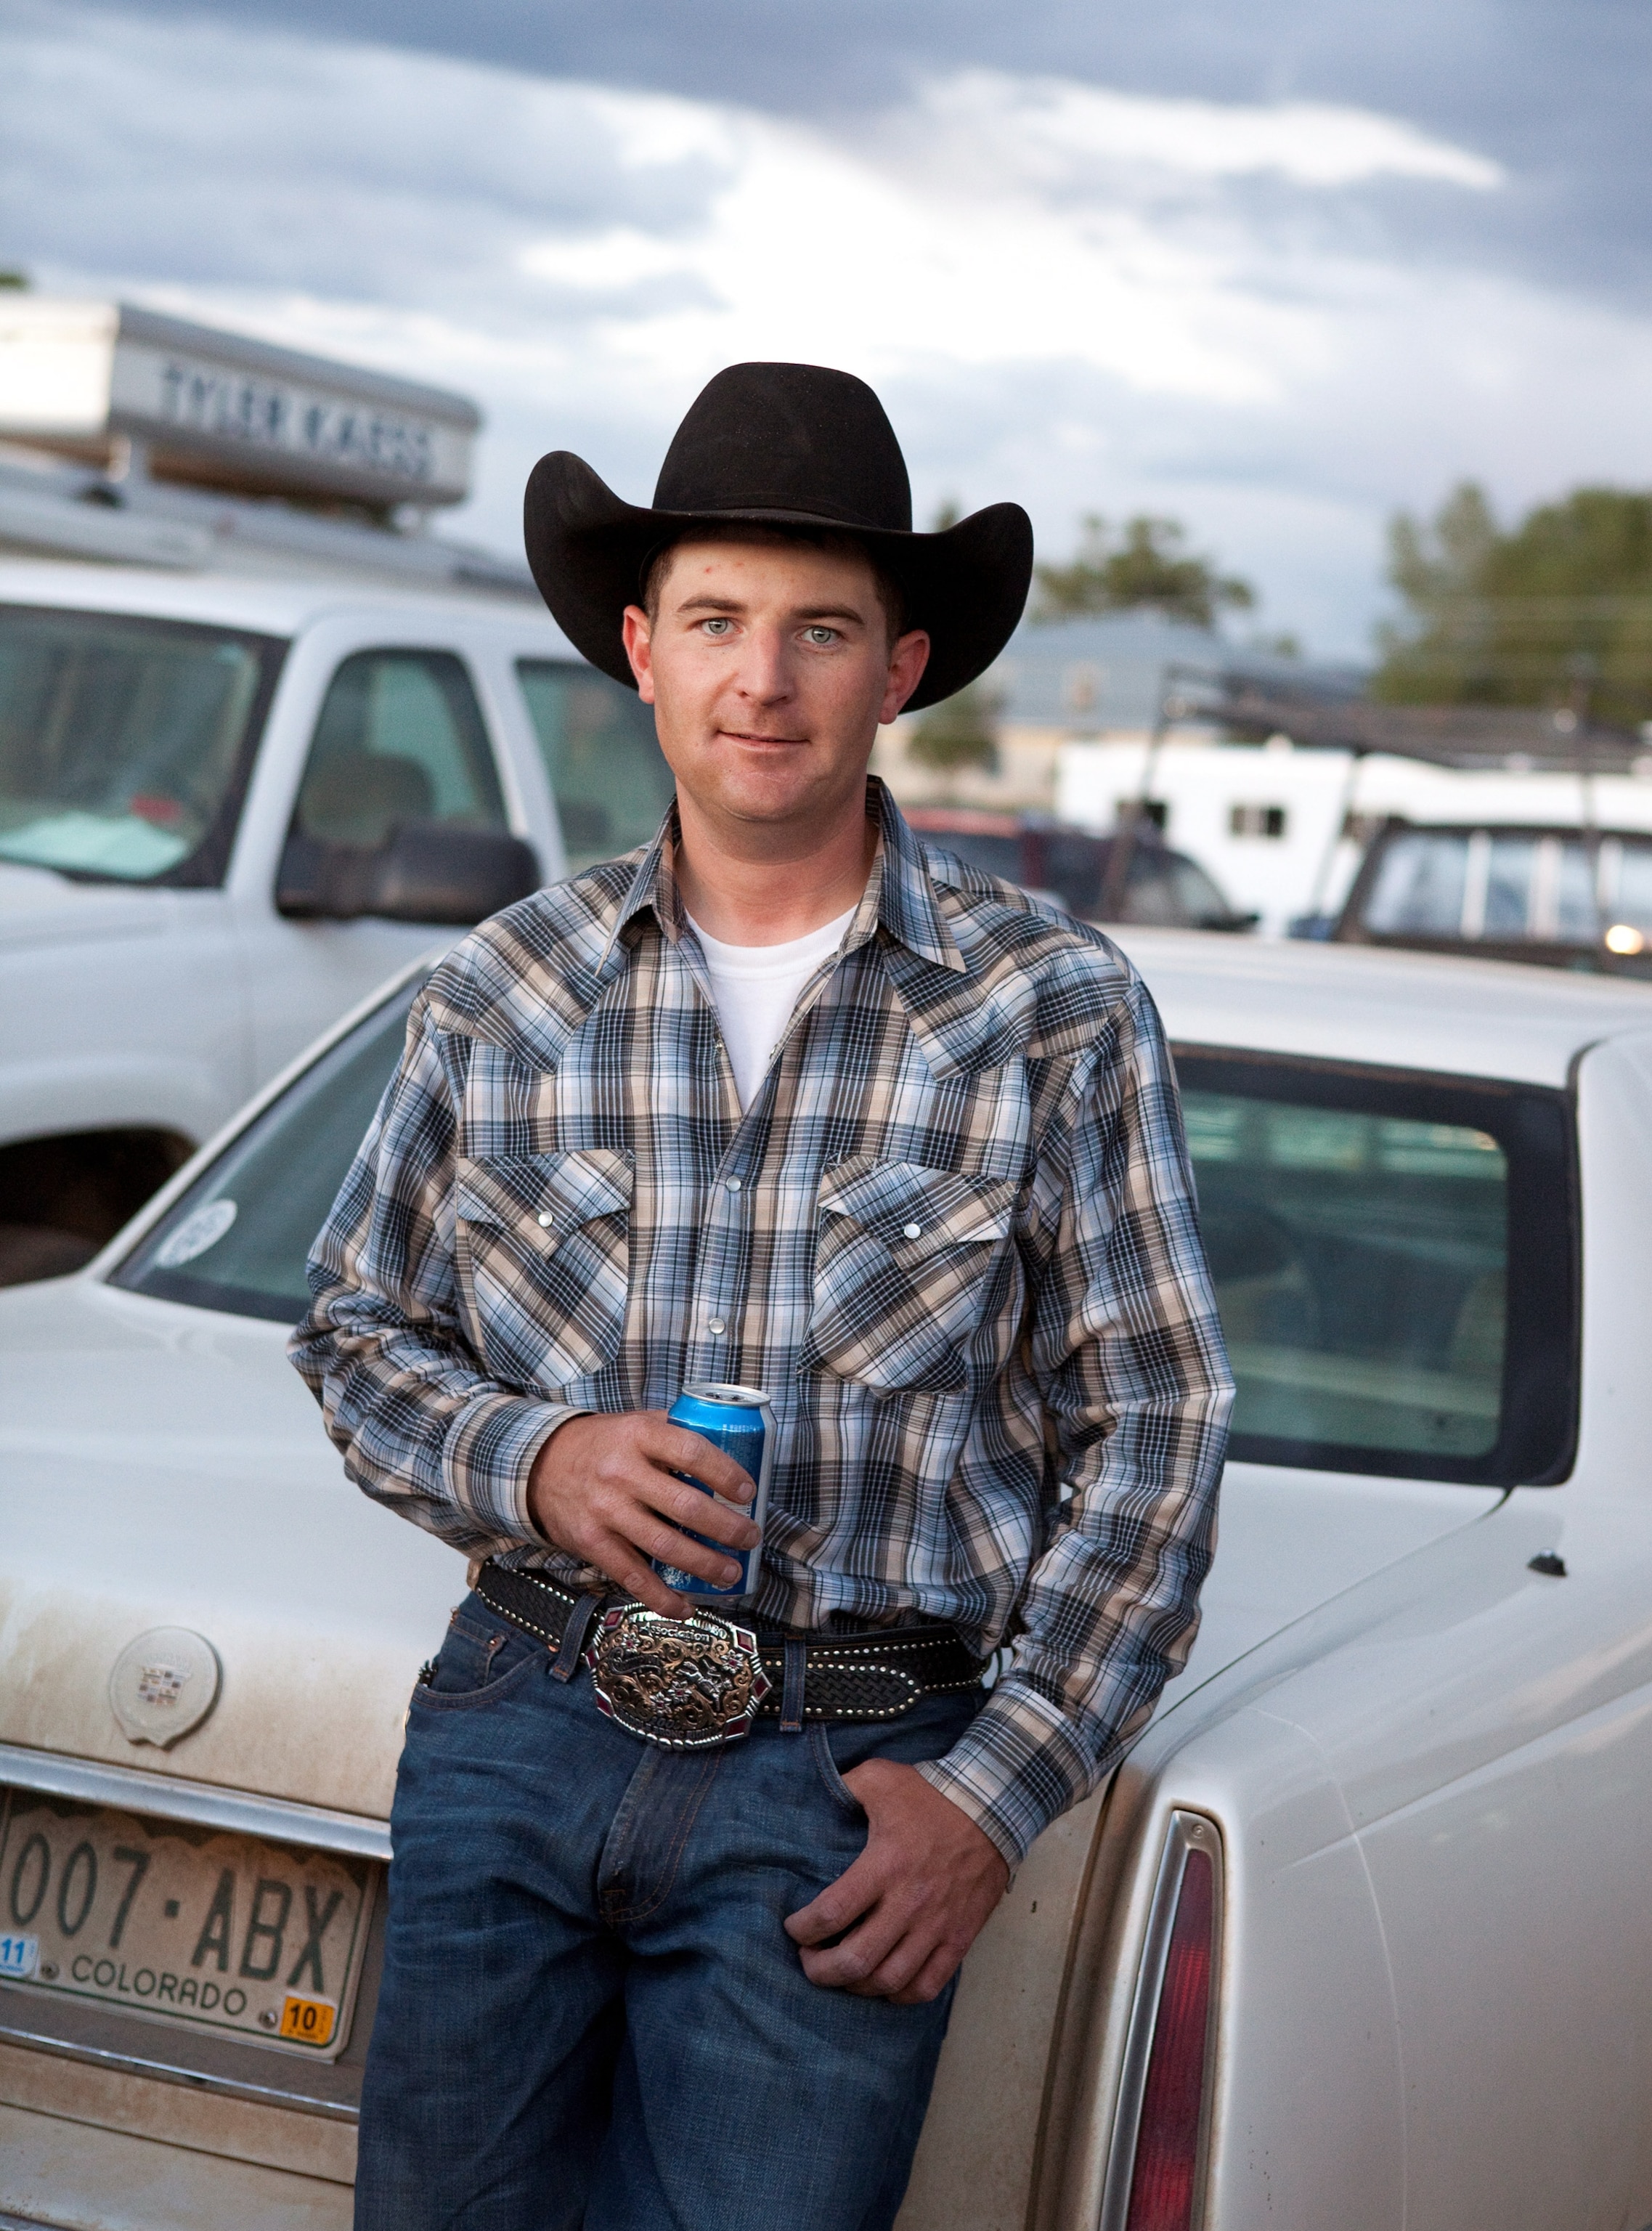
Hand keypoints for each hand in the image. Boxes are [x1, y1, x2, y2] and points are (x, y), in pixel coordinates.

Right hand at [527, 1411, 758, 1617]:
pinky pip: (633, 1577)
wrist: (541, 1465)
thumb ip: (676, 1431)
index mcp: (639, 1436)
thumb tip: (735, 1449)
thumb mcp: (637, 1423)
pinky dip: (663, 1597)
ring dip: (705, 1564)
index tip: (748, 1492)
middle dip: (727, 1528)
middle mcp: (621, 1473)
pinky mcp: (593, 1543)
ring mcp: (606, 1511)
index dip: (725, 1474)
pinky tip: (686, 1606)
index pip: (691, 1451)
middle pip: (686, 1506)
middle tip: (750, 1538)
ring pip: (665, 1546)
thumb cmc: (606, 1445)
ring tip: (731, 1573)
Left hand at [784, 1758, 1009, 2003]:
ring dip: (857, 1987)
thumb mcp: (880, 1777)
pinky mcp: (959, 1938)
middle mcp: (909, 1903)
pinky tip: (884, 1984)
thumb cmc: (930, 1795)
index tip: (794, 1928)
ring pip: (889, 1980)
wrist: (991, 1807)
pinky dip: (900, 1994)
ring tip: (842, 1973)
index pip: (832, 1913)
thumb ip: (844, 1787)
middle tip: (809, 1961)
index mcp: (885, 1864)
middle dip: (822, 1971)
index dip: (802, 1929)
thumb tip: (814, 1794)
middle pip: (856, 1960)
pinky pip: (927, 1985)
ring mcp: (937, 1925)